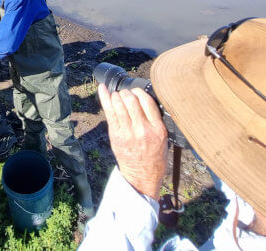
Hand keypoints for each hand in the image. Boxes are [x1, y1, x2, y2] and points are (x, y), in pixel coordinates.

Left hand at [98, 85, 167, 199]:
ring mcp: (128, 132)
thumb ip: (155, 120)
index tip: (136, 91)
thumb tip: (144, 100)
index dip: (139, 92)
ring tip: (117, 96)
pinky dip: (104, 98)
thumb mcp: (163, 138)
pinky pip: (109, 112)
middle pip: (131, 100)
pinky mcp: (116, 134)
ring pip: (119, 104)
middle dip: (127, 93)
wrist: (142, 176)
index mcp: (158, 129)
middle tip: (126, 95)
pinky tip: (102, 89)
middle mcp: (142, 129)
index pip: (147, 101)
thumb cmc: (154, 157)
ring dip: (117, 96)